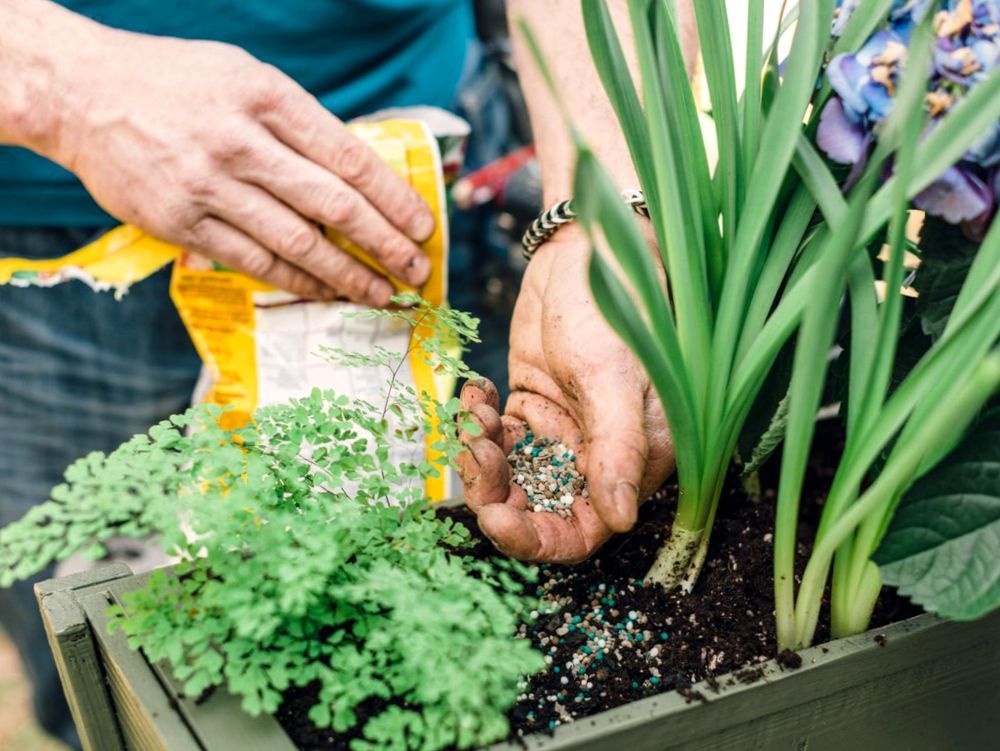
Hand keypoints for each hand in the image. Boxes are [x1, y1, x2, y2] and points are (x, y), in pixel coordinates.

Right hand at [49, 27, 434, 303]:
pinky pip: (252, 261)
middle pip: (332, 205)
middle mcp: (241, 142)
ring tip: (379, 293)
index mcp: (267, 97)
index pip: (348, 156)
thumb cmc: (174, 82)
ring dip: (346, 275)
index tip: (421, 224)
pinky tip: (324, 292)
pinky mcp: (181, 222)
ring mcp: (209, 186)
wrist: (81, 92)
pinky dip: (296, 281)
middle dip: (384, 244)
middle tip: (417, 270)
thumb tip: (356, 176)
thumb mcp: (245, 77)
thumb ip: (298, 123)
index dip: (393, 198)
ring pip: (296, 243)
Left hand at [458, 230, 674, 561]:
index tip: (495, 517)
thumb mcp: (616, 380)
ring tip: (477, 412)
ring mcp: (559, 434)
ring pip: (508, 477)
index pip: (582, 533)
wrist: (588, 252)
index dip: (536, 539)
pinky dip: (477, 422)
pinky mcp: (531, 407)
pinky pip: (495, 437)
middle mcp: (595, 458)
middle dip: (496, 493)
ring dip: (481, 454)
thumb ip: (617, 452)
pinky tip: (478, 389)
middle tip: (476, 450)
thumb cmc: (618, 310)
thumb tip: (622, 521)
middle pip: (536, 510)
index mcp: (630, 464)